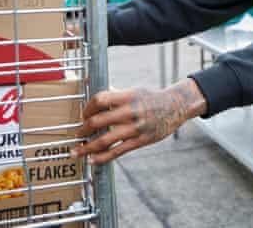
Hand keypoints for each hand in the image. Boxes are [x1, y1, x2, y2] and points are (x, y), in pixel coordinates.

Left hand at [72, 79, 206, 164]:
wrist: (176, 107)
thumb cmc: (151, 98)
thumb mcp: (134, 91)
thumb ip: (114, 95)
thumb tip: (92, 93)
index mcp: (127, 96)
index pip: (100, 100)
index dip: (87, 108)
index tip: (82, 115)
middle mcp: (130, 111)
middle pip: (98, 121)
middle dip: (83, 129)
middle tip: (77, 134)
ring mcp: (135, 128)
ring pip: (104, 140)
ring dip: (87, 147)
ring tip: (76, 151)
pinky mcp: (140, 141)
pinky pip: (117, 151)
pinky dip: (102, 157)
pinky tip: (92, 160)